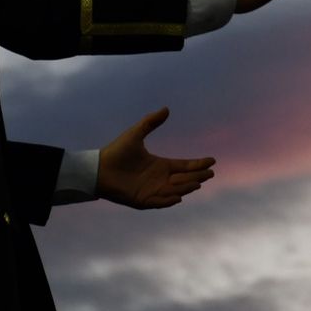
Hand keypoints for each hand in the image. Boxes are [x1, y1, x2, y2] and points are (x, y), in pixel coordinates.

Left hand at [97, 108, 213, 208]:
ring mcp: (152, 191)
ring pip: (176, 190)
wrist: (98, 168)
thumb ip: (151, 122)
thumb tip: (166, 108)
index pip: (184, 165)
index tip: (211, 160)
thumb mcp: (136, 134)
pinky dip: (169, 200)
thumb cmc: (116, 151)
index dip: (198, 164)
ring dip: (186, 187)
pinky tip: (179, 197)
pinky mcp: (143, 200)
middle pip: (185, 179)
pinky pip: (160, 202)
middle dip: (198, 176)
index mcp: (160, 165)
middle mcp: (160, 179)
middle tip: (210, 173)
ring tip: (197, 183)